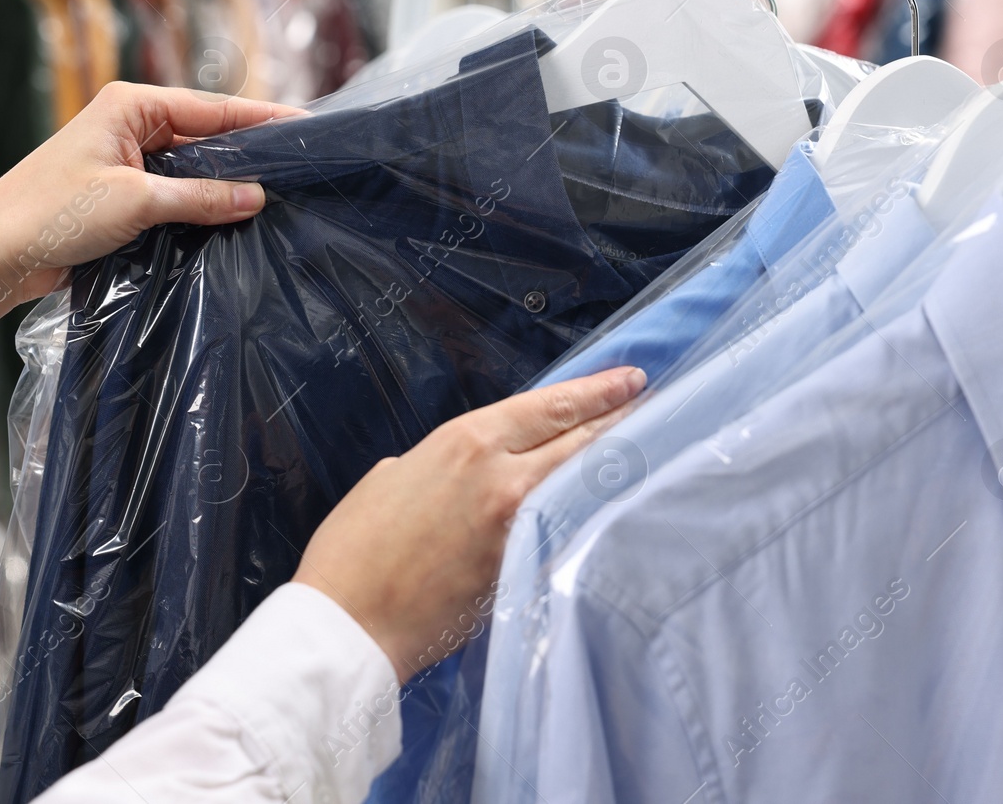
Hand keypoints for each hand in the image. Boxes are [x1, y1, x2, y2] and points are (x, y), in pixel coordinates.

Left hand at [0, 83, 302, 331]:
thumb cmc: (50, 214)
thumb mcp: (136, 202)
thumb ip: (201, 197)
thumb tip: (256, 196)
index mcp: (132, 105)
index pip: (213, 107)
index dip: (262, 118)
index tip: (307, 126)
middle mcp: (131, 125)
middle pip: (207, 135)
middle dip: (249, 154)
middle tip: (301, 169)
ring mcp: (126, 161)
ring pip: (193, 168)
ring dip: (225, 185)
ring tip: (278, 197)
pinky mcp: (121, 195)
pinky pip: (175, 195)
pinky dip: (201, 206)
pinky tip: (232, 221)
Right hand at [293, 366, 646, 681]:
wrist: (348, 622)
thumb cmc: (354, 549)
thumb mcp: (393, 475)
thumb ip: (443, 464)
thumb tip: (467, 472)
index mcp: (466, 442)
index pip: (552, 406)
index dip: (598, 392)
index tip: (629, 380)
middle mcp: (502, 477)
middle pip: (582, 440)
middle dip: (622, 420)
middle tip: (654, 406)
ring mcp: (519, 528)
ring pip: (585, 485)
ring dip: (615, 466)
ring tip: (645, 450)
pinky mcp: (523, 573)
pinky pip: (570, 531)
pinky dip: (592, 514)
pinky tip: (610, 509)